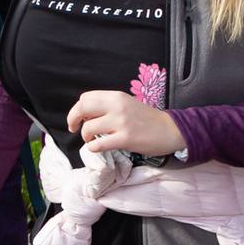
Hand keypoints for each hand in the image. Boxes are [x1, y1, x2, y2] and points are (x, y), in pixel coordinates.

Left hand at [67, 90, 184, 157]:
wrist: (170, 130)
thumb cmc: (146, 119)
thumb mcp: (126, 104)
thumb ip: (107, 106)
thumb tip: (86, 115)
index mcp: (116, 96)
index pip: (85, 97)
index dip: (78, 109)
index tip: (79, 118)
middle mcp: (117, 106)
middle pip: (82, 108)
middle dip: (73, 119)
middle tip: (74, 128)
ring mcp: (121, 123)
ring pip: (88, 128)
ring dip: (85, 136)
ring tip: (92, 139)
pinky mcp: (125, 139)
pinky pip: (99, 145)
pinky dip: (93, 148)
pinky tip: (98, 147)